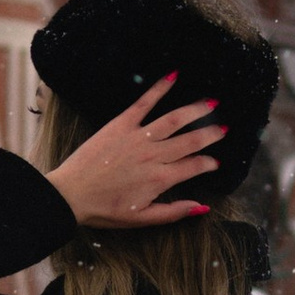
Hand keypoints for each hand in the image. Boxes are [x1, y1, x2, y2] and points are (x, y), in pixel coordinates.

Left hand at [44, 75, 223, 229]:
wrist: (71, 195)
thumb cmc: (104, 210)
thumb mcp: (141, 219)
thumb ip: (174, 212)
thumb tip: (202, 208)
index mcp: (160, 180)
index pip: (194, 167)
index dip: (209, 163)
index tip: (216, 162)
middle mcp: (154, 156)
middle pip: (191, 141)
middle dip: (211, 134)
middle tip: (224, 128)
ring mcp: (138, 137)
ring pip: (174, 120)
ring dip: (196, 110)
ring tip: (211, 102)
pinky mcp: (120, 124)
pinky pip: (144, 103)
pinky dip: (160, 88)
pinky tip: (173, 76)